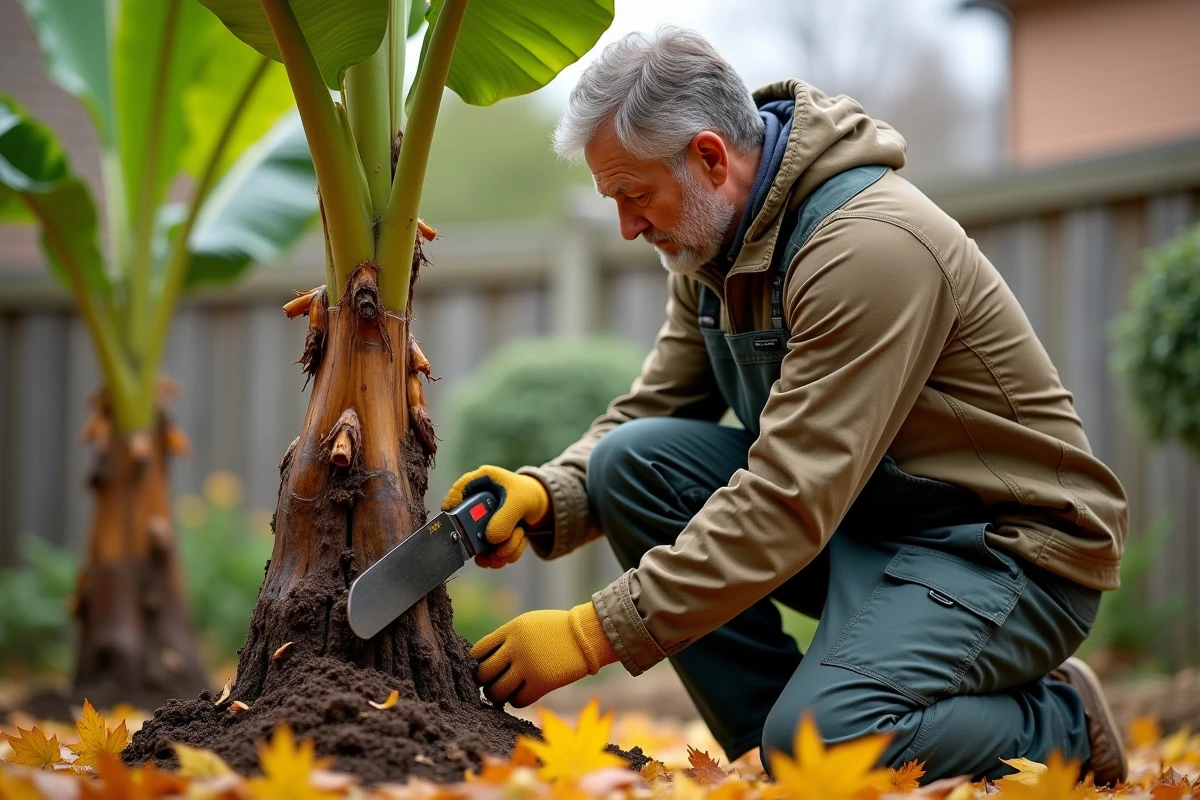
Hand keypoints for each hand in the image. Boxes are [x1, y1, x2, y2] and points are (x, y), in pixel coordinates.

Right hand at [442, 466, 548, 567]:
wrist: (539, 505)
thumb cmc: (527, 494)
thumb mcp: (519, 501)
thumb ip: (505, 518)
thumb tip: (491, 539)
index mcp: (481, 481)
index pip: (458, 490)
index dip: (452, 505)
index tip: (455, 519)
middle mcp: (477, 502)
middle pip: (465, 525)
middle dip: (483, 540)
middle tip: (497, 543)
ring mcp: (481, 522)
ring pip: (481, 546)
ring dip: (502, 548)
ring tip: (519, 534)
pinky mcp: (488, 538)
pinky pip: (492, 554)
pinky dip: (508, 553)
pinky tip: (519, 540)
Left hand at [471, 602, 618, 706]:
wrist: (587, 635)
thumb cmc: (557, 630)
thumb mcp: (529, 623)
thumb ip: (508, 638)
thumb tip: (486, 660)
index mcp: (511, 630)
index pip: (478, 651)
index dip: (477, 663)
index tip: (485, 668)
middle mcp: (515, 648)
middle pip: (483, 674)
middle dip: (484, 682)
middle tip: (492, 684)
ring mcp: (528, 666)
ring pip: (496, 692)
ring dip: (498, 695)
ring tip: (504, 692)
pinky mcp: (541, 683)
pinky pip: (516, 701)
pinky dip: (516, 700)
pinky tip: (522, 693)